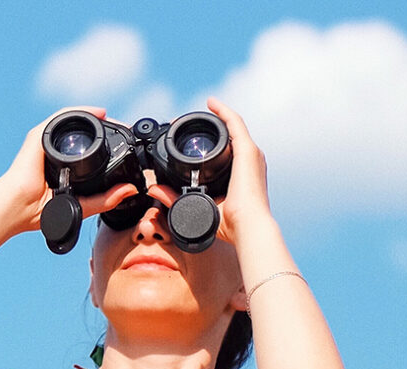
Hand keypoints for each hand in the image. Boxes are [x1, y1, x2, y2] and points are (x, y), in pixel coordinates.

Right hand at [0, 107, 139, 234]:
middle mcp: (53, 150)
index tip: (125, 142)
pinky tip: (99, 113)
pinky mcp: (39, 136)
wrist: (16, 209)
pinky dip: (81, 111)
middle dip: (104, 127)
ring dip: (96, 116)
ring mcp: (45, 141)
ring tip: (116, 120)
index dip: (106, 143)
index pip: (86, 148)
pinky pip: (62, 117)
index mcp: (62, 164)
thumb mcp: (81, 205)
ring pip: (74, 120)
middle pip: (81, 130)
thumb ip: (105, 200)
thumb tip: (130, 190)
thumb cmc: (38, 211)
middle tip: (125, 129)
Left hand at [145, 97, 272, 244]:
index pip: (229, 151)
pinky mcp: (248, 151)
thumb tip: (155, 190)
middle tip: (191, 122)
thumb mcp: (198, 208)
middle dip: (214, 126)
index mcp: (243, 174)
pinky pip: (234, 123)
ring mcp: (250, 154)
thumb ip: (175, 199)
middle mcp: (250, 161)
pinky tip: (211, 103)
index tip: (194, 139)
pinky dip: (223, 111)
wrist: (248, 227)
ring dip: (217, 116)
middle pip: (232, 135)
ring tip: (203, 107)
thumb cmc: (232, 225)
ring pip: (233, 126)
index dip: (213, 143)